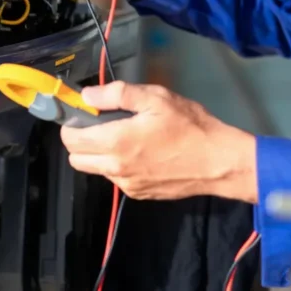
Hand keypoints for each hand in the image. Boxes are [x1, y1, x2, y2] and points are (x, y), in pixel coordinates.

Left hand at [60, 81, 257, 202]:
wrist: (219, 163)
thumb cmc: (189, 125)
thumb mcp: (156, 98)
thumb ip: (117, 94)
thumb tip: (87, 95)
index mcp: (116, 142)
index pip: (72, 139)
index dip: (71, 124)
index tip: (83, 113)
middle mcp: (115, 168)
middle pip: (76, 159)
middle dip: (80, 141)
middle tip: (100, 124)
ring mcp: (127, 185)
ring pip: (96, 170)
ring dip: (99, 155)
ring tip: (124, 137)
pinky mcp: (139, 195)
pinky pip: (116, 179)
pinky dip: (118, 166)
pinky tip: (141, 153)